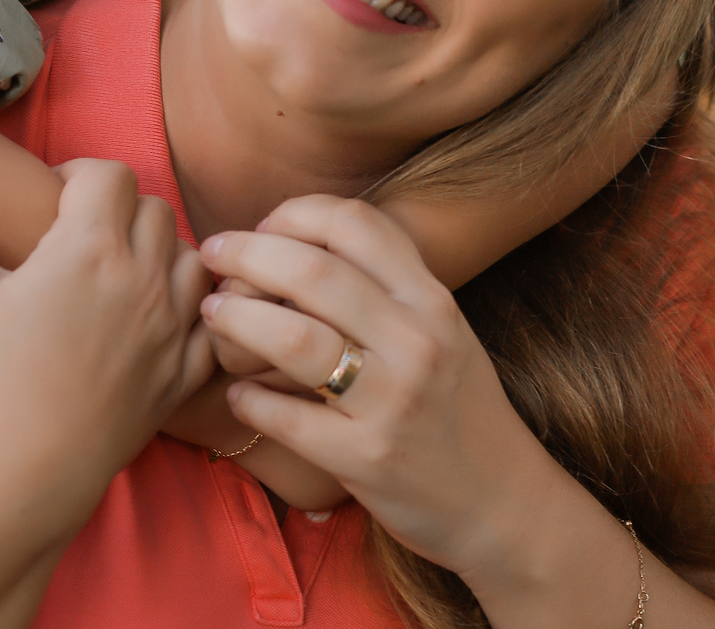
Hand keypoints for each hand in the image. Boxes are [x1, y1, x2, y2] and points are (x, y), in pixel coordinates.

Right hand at [0, 155, 215, 543]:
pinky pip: (208, 326)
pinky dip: (195, 316)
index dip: (81, 176)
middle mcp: (142, 278)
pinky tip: (164, 323)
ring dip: (164, 255)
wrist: (19, 474)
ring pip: (190, 260)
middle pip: (154, 209)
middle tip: (84, 235)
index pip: (110, 174)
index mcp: (90, 247)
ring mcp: (168, 328)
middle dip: (122, 210)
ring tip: (123, 273)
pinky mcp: (179, 377)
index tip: (55, 199)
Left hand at [197, 195, 548, 582]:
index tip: (263, 227)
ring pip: (294, 340)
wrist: (502, 501)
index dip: (295, 214)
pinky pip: (288, 418)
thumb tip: (294, 238)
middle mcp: (417, 341)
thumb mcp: (441, 326)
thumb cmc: (453, 404)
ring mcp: (393, 402)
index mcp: (431, 299)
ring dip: (237, 321)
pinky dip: (249, 398)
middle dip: (247, 255)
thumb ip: (384, 282)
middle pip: (312, 273)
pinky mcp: (367, 460)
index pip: (355, 223)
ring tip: (214, 316)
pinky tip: (238, 391)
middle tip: (213, 255)